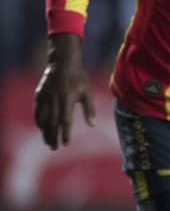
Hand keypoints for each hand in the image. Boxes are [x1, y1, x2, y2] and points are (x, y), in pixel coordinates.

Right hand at [33, 33, 95, 149]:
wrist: (63, 62)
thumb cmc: (79, 79)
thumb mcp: (87, 93)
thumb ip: (89, 109)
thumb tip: (92, 125)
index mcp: (67, 99)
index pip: (65, 120)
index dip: (65, 132)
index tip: (66, 143)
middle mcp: (54, 99)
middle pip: (52, 122)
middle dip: (53, 136)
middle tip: (54, 148)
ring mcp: (45, 97)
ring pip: (43, 118)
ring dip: (45, 131)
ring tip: (48, 142)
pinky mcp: (39, 94)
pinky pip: (37, 110)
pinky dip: (39, 121)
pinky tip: (41, 128)